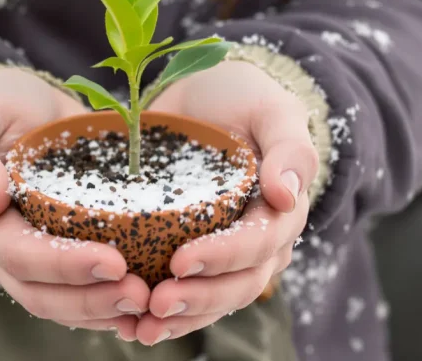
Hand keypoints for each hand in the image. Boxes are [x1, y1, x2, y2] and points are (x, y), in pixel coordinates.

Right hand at [0, 68, 149, 339]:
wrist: (9, 109)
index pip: (20, 255)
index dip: (64, 265)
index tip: (114, 262)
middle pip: (39, 293)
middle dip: (90, 299)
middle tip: (141, 295)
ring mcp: (24, 259)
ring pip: (59, 304)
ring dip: (101, 310)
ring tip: (146, 304)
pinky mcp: (52, 256)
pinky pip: (75, 294)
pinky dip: (105, 306)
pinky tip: (142, 307)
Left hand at [136, 60, 317, 344]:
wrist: (208, 94)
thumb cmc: (242, 98)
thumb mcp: (271, 110)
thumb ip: (289, 149)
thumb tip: (288, 196)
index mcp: (280, 211)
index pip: (259, 244)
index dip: (224, 257)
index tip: (181, 261)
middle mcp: (259, 241)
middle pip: (238, 284)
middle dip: (200, 298)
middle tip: (156, 304)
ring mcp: (227, 253)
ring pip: (214, 300)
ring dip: (181, 319)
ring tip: (142, 327)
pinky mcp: (194, 253)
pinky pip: (189, 294)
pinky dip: (167, 315)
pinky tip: (133, 326)